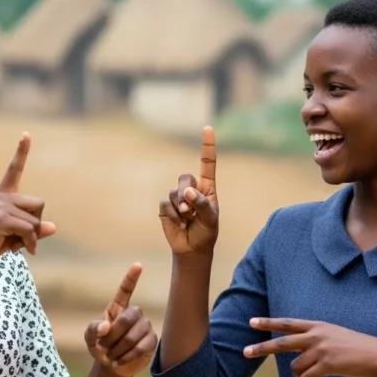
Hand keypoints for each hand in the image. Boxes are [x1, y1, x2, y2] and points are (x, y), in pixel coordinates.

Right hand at [0, 132, 56, 273]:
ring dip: (32, 237)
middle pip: (39, 203)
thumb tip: (54, 227)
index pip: (14, 169)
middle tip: (21, 237)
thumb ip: (33, 230)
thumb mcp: (15, 236)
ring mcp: (0, 205)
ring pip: (36, 220)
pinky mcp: (2, 217)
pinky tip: (23, 250)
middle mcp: (1, 196)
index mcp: (2, 195)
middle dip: (36, 223)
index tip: (26, 134)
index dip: (22, 151)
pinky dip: (31, 243)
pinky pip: (30, 230)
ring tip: (15, 244)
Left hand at [84, 263, 157, 376]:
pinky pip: (141, 347)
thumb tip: (106, 326)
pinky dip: (127, 357)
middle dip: (113, 335)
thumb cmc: (101, 347)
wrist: (112, 366)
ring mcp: (145, 326)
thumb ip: (92, 330)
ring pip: (133, 335)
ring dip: (118, 349)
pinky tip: (120, 361)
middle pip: (128, 317)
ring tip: (111, 357)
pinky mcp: (152, 340)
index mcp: (117, 308)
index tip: (138, 265)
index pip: (126, 290)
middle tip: (104, 348)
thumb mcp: (90, 339)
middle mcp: (134, 313)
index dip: (131, 278)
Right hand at [159, 126, 218, 254]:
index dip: (207, 146)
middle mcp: (192, 189)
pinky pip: (165, 203)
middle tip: (189, 209)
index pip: (207, 163)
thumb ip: (201, 204)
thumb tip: (188, 192)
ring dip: (180, 207)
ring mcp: (177, 197)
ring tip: (187, 219)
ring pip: (173, 192)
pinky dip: (172, 214)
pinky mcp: (166, 207)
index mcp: (207, 188)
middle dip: (185, 192)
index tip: (207, 128)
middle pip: (184, 177)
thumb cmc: (206, 232)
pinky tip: (179, 223)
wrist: (193, 248)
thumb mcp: (210, 219)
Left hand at [243, 318, 376, 376]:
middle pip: (282, 342)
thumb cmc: (355, 346)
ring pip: (295, 366)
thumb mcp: (333, 334)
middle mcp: (316, 336)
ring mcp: (321, 350)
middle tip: (245, 352)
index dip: (268, 322)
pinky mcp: (327, 365)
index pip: (287, 323)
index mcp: (317, 326)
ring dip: (297, 375)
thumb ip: (315, 338)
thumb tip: (298, 352)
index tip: (252, 321)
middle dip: (262, 348)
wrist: (376, 355)